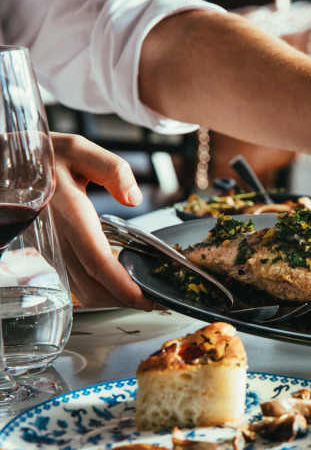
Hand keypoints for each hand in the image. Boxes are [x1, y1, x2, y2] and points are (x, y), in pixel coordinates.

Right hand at [48, 133, 153, 309]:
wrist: (6, 166)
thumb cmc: (43, 156)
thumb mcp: (79, 150)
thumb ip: (112, 170)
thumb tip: (134, 198)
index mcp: (70, 215)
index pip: (97, 261)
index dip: (121, 286)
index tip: (145, 299)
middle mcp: (58, 238)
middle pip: (93, 285)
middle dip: (124, 300)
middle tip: (156, 300)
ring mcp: (53, 249)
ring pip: (83, 289)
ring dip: (113, 298)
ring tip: (144, 295)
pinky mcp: (51, 252)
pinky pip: (76, 280)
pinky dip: (101, 289)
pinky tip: (121, 282)